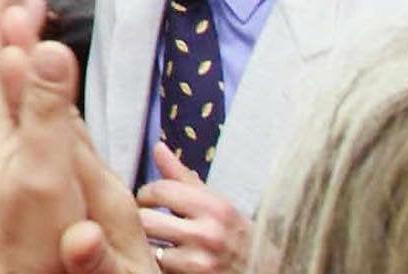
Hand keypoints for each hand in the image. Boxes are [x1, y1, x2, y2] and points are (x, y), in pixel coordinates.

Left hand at [135, 144, 252, 273]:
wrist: (264, 271)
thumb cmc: (234, 234)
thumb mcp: (216, 203)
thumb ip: (182, 177)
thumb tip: (157, 147)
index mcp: (215, 206)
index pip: (160, 190)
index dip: (146, 194)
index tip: (148, 200)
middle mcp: (210, 233)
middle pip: (147, 219)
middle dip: (143, 219)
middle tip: (149, 221)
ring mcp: (202, 260)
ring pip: (148, 245)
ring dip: (148, 242)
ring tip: (157, 239)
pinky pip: (158, 266)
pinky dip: (157, 262)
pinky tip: (168, 259)